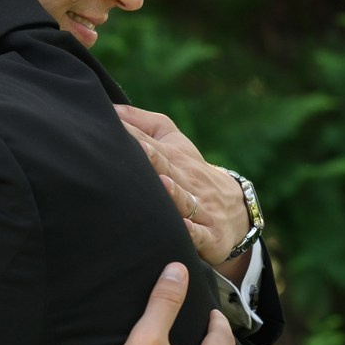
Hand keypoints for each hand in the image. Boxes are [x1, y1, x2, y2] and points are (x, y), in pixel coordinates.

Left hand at [118, 104, 249, 275]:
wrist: (236, 209)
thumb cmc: (192, 172)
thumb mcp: (174, 143)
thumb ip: (144, 124)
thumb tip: (112, 109)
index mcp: (174, 158)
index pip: (149, 144)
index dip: (131, 136)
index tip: (108, 127)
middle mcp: (187, 180)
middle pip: (167, 168)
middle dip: (152, 159)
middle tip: (136, 149)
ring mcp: (200, 208)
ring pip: (185, 200)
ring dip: (174, 192)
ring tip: (161, 183)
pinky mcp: (209, 235)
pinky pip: (200, 233)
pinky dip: (192, 230)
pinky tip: (183, 226)